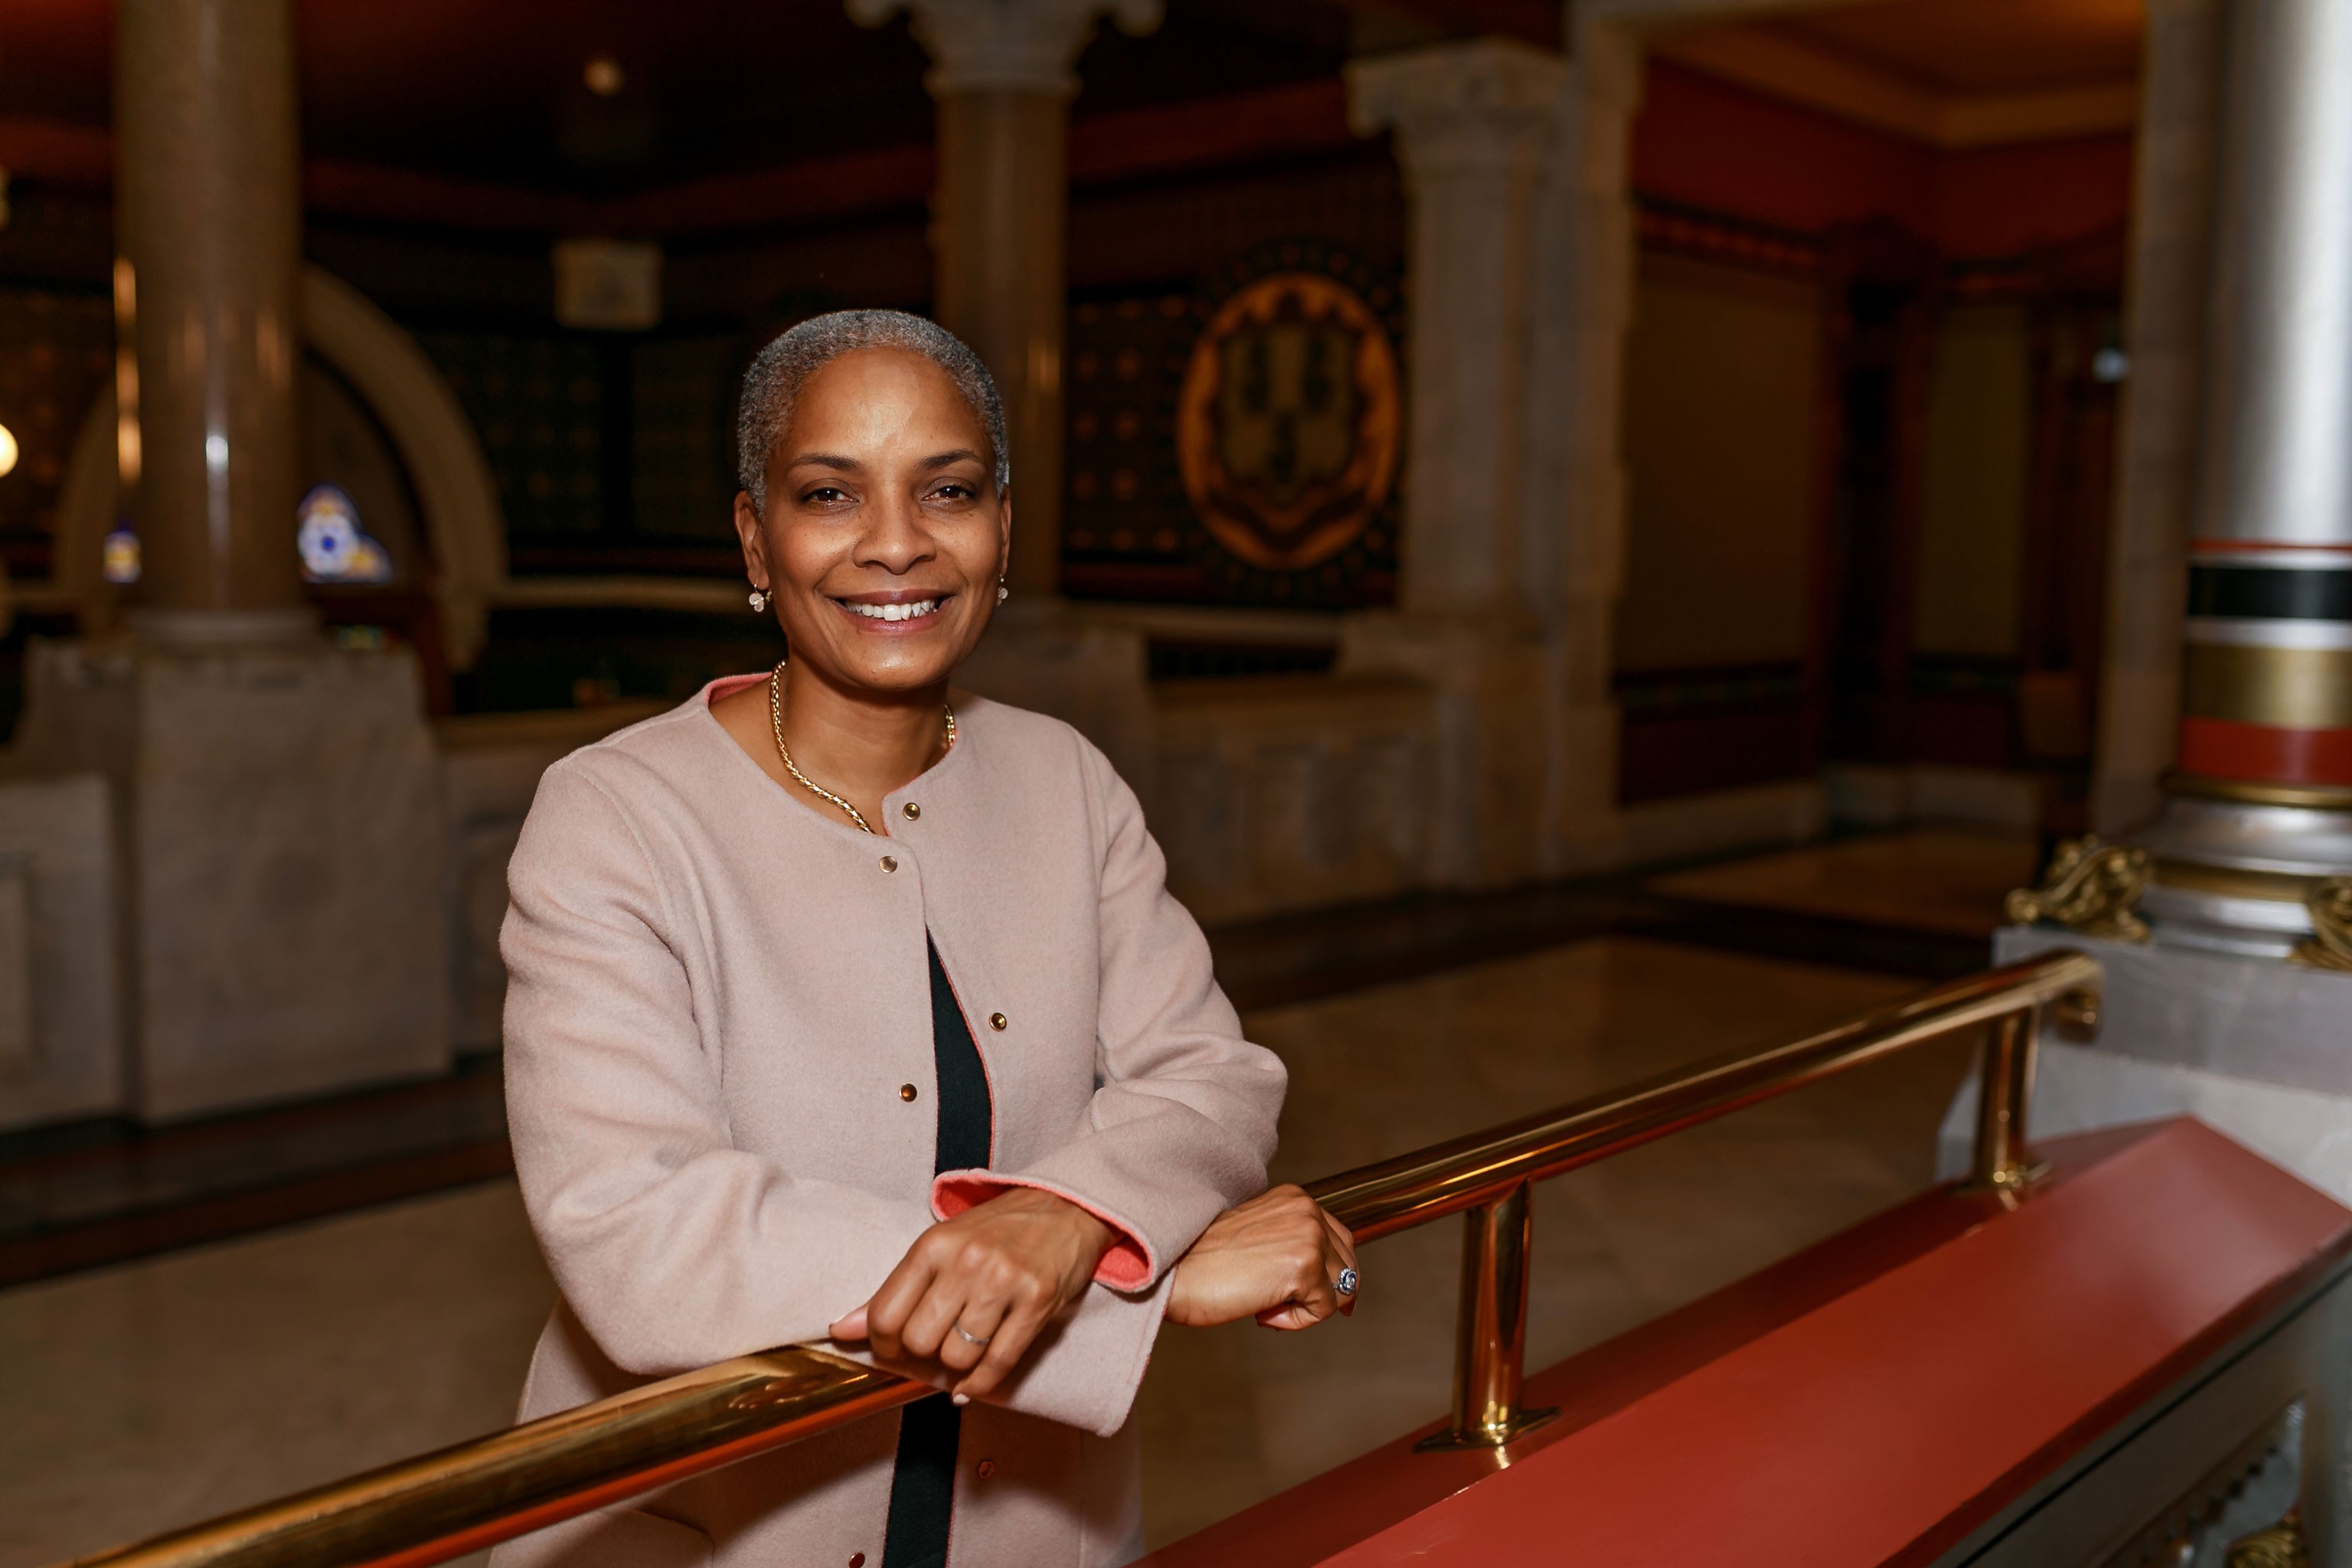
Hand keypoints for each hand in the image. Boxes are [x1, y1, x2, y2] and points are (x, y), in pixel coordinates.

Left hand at [829, 1187, 1113, 1401]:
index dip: (883, 1344)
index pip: (885, 1314)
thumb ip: (895, 1290)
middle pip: (919, 1341)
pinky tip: (972, 1384)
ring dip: (956, 1365)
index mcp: (934, 1244)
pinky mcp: (1037, 1301)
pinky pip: (998, 1363)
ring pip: (957, 1355)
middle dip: (923, 1354)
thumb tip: (841, 1329)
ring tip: (963, 1351)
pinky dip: (980, 1384)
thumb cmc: (997, 1230)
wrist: (1065, 1207)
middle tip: (935, 1345)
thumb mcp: (942, 1246)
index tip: (894, 1347)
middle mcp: (966, 1261)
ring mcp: (1003, 1282)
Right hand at [1167, 1185, 1356, 1330]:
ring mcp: (1308, 1236)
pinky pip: (1323, 1310)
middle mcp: (1306, 1210)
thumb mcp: (1257, 1238)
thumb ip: (1290, 1244)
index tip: (1322, 1298)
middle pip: (1349, 1265)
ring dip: (1304, 1308)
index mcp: (1294, 1198)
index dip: (1335, 1274)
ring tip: (1264, 1304)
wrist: (1172, 1272)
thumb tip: (1329, 1280)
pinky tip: (1262, 1312)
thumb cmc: (1202, 1262)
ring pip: (1340, 1289)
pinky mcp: (1305, 1267)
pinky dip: (1295, 1322)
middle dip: (1324, 1293)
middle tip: (1283, 1306)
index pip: (1340, 1239)